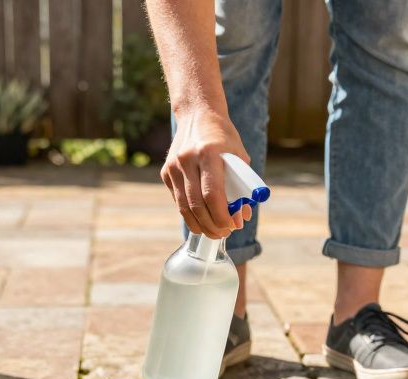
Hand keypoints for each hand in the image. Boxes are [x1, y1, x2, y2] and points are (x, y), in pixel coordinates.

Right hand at [162, 109, 253, 238]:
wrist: (197, 114)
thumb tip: (240, 217)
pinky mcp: (166, 172)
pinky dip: (190, 213)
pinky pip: (178, 200)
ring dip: (199, 225)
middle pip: (196, 205)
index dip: (222, 216)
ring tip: (213, 232)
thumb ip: (242, 186)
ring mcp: (173, 166)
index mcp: (208, 153)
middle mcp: (187, 159)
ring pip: (184, 207)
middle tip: (223, 234)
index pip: (212, 194)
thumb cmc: (224, 138)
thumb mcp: (239, 157)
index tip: (231, 226)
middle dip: (211, 226)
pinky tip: (201, 218)